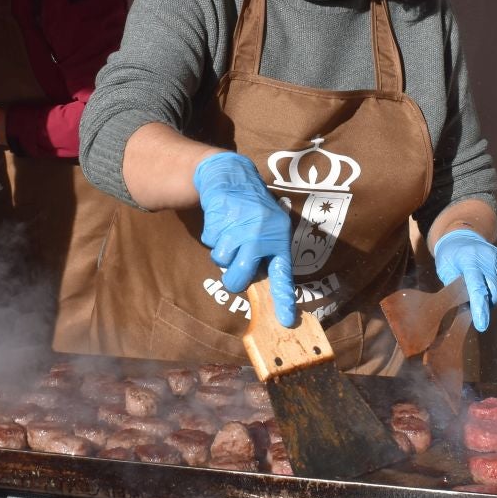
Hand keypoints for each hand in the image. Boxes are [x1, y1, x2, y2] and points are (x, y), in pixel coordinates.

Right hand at [193, 152, 295, 325]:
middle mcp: (260, 234)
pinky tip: (222, 221)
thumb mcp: (271, 225)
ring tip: (230, 234)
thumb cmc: (254, 208)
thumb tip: (260, 282)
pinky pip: (210, 242)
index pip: (283, 274)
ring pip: (221, 260)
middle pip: (240, 275)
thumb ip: (268, 252)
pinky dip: (213, 236)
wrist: (232, 177)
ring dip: (221, 252)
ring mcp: (238, 227)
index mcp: (278, 237)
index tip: (286, 320)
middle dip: (233, 279)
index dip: (284, 298)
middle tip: (233, 271)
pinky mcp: (219, 220)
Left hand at [432, 229, 496, 331]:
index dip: (479, 307)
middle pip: (492, 292)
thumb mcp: (445, 270)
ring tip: (479, 288)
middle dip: (484, 304)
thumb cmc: (451, 256)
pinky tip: (487, 282)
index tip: (481, 324)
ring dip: (490, 298)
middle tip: (473, 305)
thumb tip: (464, 311)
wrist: (464, 236)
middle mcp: (489, 258)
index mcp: (469, 259)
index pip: (477, 287)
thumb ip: (453, 288)